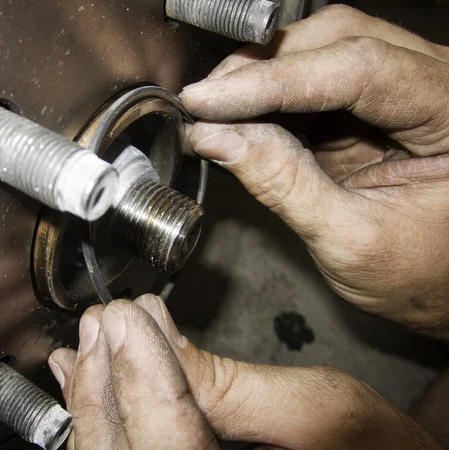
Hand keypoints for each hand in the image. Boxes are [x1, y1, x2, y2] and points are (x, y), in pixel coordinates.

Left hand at [49, 295, 438, 448]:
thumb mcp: (318, 409)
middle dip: (104, 382)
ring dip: (93, 395)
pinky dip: (97, 413)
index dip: (140, 374)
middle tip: (102, 322)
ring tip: (86, 344)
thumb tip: (154, 331)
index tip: (127, 316)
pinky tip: (82, 378)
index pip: (166, 439)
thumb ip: (229, 381)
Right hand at [180, 5, 448, 337]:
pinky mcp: (372, 101)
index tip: (209, 100)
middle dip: (260, 68)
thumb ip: (284, 185)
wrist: (437, 282)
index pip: (358, 68)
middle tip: (205, 102)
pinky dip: (268, 94)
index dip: (273, 80)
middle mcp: (435, 84)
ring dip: (259, 77)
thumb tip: (216, 138)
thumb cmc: (418, 273)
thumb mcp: (351, 241)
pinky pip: (311, 78)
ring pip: (320, 47)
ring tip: (214, 111)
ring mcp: (403, 86)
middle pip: (338, 39)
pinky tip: (239, 115)